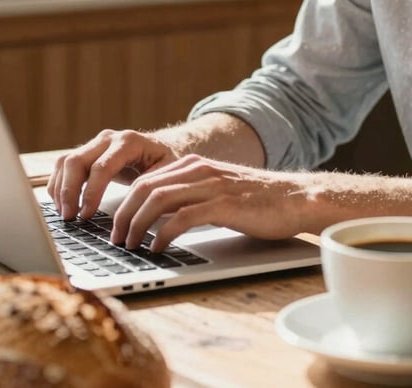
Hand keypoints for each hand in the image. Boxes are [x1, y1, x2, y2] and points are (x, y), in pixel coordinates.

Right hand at [48, 129, 178, 219]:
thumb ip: (149, 186)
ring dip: (60, 188)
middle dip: (69, 191)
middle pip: (77, 161)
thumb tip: (130, 209)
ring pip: (66, 161)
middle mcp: (108, 138)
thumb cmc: (166, 162)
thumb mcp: (167, 172)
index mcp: (129, 142)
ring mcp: (95, 143)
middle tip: (69, 217)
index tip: (85, 215)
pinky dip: (59, 184)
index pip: (101, 167)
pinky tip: (62, 204)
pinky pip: (64, 165)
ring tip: (64, 214)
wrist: (163, 147)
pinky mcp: (87, 151)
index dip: (90, 192)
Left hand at [109, 154, 309, 250]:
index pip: (146, 179)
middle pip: (145, 187)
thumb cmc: (258, 201)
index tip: (115, 224)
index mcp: (195, 164)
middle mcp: (199, 170)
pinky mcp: (224, 204)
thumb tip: (158, 218)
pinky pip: (182, 218)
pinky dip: (163, 234)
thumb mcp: (217, 190)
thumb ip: (191, 195)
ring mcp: (211, 185)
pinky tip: (157, 247)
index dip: (124, 202)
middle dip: (124, 215)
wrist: (296, 198)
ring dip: (138, 225)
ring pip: (158, 200)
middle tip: (116, 239)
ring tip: (131, 245)